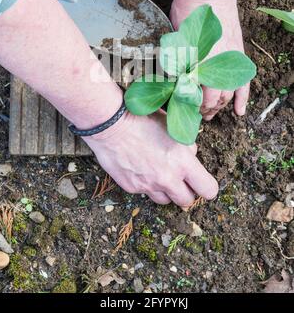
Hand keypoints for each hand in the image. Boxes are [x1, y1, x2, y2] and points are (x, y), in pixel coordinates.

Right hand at [84, 110, 217, 206]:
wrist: (112, 124)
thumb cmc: (142, 119)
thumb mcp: (172, 126)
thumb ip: (185, 144)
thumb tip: (190, 154)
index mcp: (182, 162)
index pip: (208, 189)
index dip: (207, 187)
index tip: (202, 182)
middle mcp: (167, 178)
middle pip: (187, 201)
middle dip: (187, 191)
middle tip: (181, 180)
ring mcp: (148, 185)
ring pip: (165, 201)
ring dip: (167, 191)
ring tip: (160, 174)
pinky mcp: (132, 187)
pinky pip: (145, 192)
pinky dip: (146, 184)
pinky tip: (141, 168)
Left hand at [170, 0, 249, 120]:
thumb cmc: (188, 8)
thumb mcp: (175, 34)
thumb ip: (175, 58)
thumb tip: (172, 80)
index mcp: (200, 60)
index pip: (197, 94)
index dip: (190, 105)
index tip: (181, 108)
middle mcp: (217, 63)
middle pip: (214, 98)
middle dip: (204, 109)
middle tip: (194, 114)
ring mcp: (230, 60)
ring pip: (228, 93)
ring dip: (220, 106)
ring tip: (211, 114)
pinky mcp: (237, 54)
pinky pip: (244, 82)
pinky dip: (242, 98)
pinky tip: (239, 112)